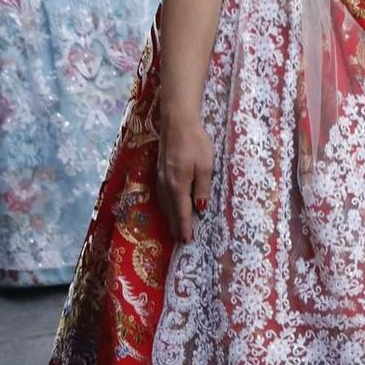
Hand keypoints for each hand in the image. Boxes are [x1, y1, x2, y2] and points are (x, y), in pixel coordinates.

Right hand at [157, 112, 215, 243]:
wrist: (176, 123)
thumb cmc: (195, 143)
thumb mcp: (206, 166)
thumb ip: (202, 188)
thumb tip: (200, 208)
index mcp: (178, 186)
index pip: (182, 213)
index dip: (185, 228)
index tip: (186, 241)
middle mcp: (166, 185)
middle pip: (171, 211)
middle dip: (176, 226)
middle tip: (181, 240)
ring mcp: (161, 178)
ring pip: (165, 204)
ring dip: (171, 217)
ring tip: (176, 228)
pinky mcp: (159, 171)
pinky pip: (162, 195)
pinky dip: (166, 205)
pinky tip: (169, 206)